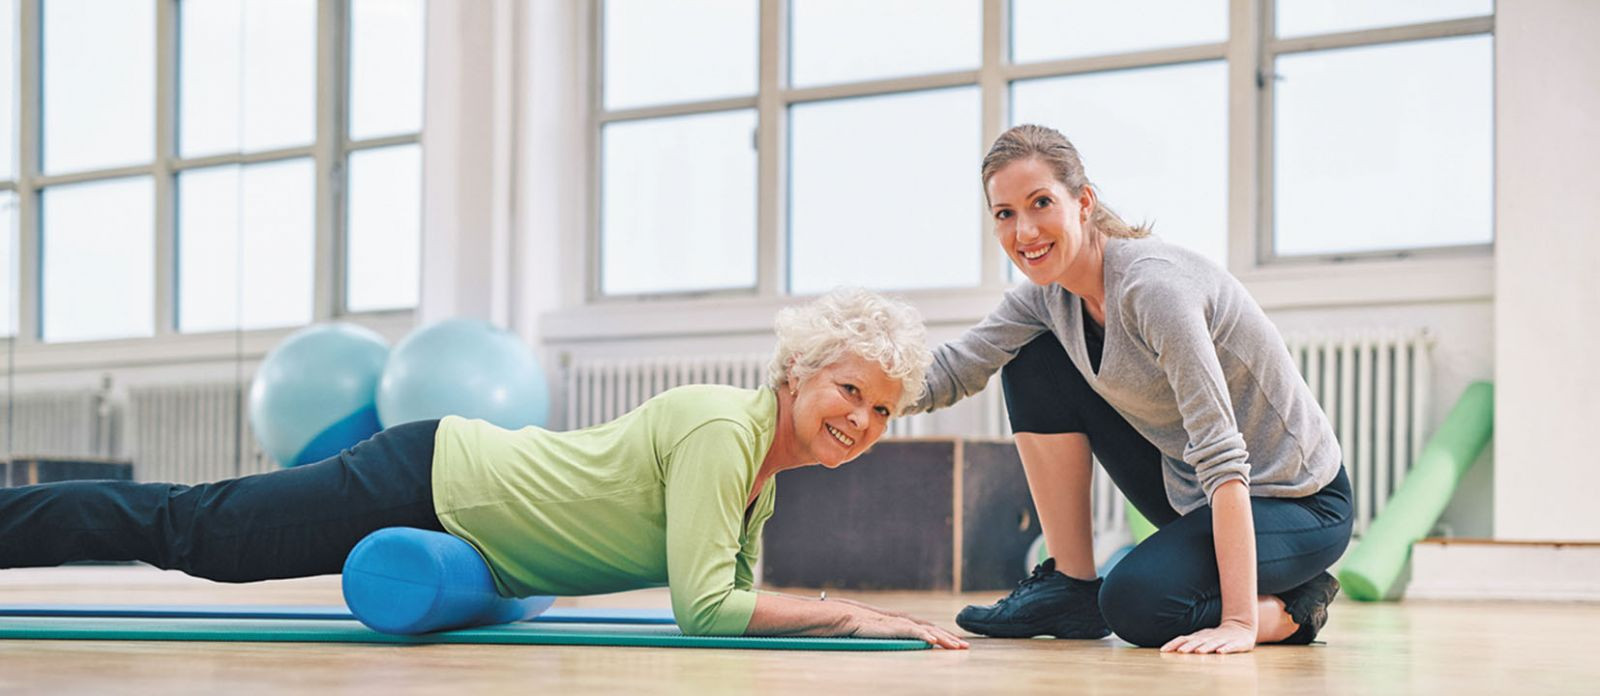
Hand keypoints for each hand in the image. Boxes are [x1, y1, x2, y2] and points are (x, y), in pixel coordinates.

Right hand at [849, 612, 968, 649]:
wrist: (846, 617)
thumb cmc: (861, 628)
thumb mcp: (882, 634)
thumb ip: (895, 637)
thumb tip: (906, 646)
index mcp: (904, 622)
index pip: (929, 629)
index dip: (944, 635)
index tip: (957, 643)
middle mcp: (905, 620)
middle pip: (933, 629)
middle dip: (950, 637)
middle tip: (965, 647)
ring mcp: (900, 622)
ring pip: (927, 630)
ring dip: (943, 638)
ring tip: (956, 646)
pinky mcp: (892, 626)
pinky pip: (912, 631)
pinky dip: (924, 636)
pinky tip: (933, 641)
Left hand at [1160, 620, 1255, 653]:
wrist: (1240, 627)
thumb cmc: (1216, 636)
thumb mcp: (1201, 638)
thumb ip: (1187, 642)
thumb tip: (1169, 648)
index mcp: (1199, 637)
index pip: (1183, 638)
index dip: (1174, 644)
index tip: (1163, 651)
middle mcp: (1209, 638)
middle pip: (1197, 641)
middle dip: (1189, 646)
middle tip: (1180, 652)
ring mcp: (1222, 640)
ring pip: (1212, 644)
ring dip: (1205, 647)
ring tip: (1199, 651)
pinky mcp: (1236, 644)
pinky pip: (1230, 647)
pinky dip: (1225, 649)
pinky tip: (1220, 652)